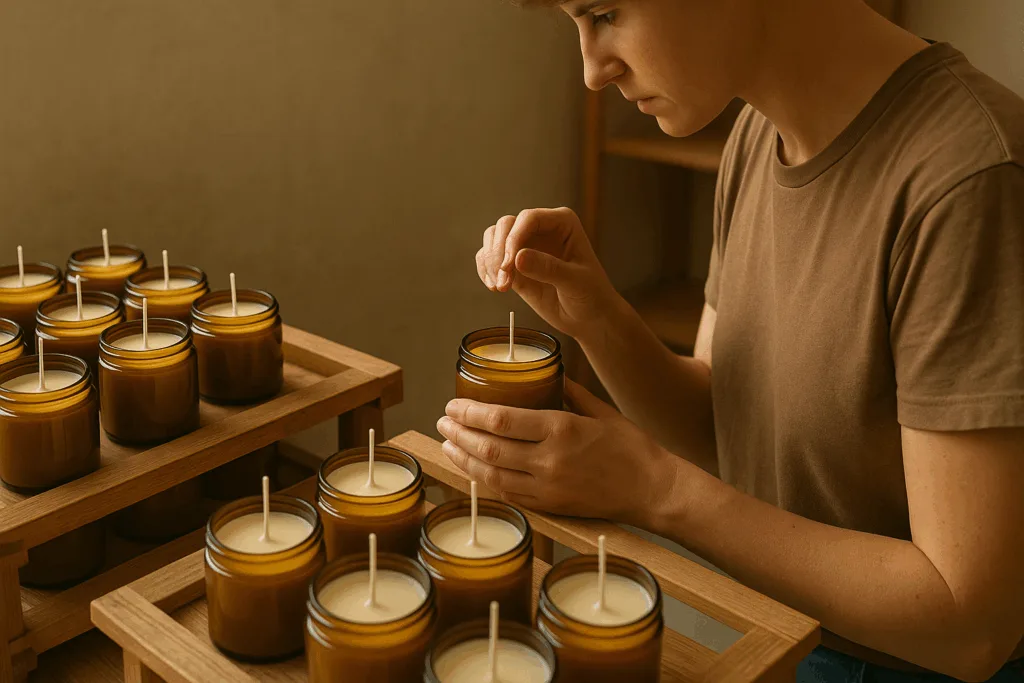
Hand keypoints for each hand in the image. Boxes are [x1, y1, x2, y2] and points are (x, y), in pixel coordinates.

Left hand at [435, 379, 676, 525]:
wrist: (654, 490)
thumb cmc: (632, 446)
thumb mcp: (600, 410)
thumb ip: (568, 392)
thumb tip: (544, 375)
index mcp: (562, 429)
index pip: (502, 420)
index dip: (471, 413)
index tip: (453, 405)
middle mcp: (550, 460)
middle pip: (490, 447)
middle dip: (460, 434)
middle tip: (443, 421)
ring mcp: (548, 487)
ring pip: (492, 475)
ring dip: (464, 460)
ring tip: (447, 445)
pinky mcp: (551, 507)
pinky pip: (508, 494)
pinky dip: (485, 481)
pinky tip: (471, 470)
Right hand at [476, 207, 621, 341]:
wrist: (588, 317)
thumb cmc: (591, 295)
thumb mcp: (575, 282)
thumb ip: (548, 269)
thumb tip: (517, 258)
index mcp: (562, 223)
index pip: (529, 218)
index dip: (514, 238)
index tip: (509, 264)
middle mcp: (541, 229)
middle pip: (506, 225)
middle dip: (499, 252)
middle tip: (504, 282)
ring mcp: (525, 245)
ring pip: (493, 238)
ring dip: (490, 261)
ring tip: (500, 287)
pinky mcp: (514, 264)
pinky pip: (490, 258)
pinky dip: (486, 270)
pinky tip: (494, 287)